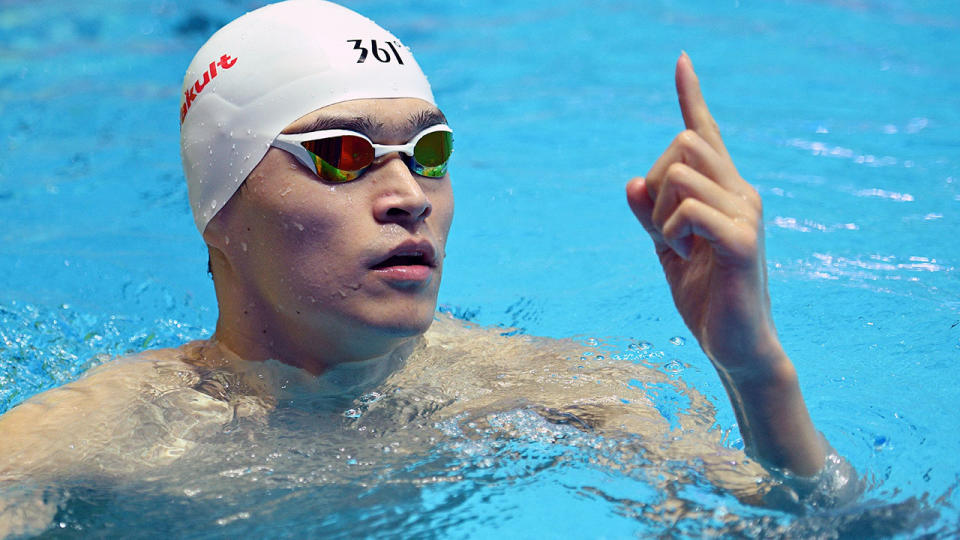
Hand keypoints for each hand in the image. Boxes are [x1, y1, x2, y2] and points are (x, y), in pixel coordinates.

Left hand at [626, 52, 780, 377]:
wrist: (735, 347)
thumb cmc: (706, 297)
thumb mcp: (666, 249)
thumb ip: (649, 215)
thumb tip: (630, 182)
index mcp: (723, 191)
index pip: (704, 133)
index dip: (690, 96)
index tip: (680, 61)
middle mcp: (741, 192)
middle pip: (683, 143)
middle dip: (655, 182)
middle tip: (664, 229)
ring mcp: (746, 213)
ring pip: (680, 173)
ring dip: (661, 214)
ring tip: (678, 248)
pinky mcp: (743, 240)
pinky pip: (689, 208)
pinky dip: (671, 231)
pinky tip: (684, 255)